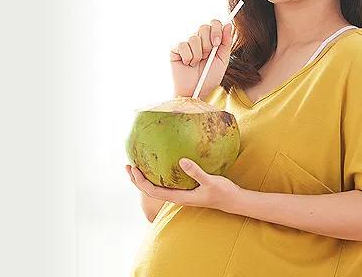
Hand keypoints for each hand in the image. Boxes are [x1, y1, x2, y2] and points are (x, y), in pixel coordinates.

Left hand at [125, 159, 241, 212]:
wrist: (232, 201)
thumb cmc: (222, 192)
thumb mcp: (210, 181)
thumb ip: (196, 172)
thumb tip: (181, 160)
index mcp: (179, 197)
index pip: (153, 191)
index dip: (141, 181)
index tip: (134, 168)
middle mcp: (177, 197)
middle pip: (150, 191)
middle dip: (137, 180)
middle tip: (128, 165)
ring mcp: (180, 194)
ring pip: (157, 188)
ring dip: (145, 179)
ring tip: (137, 166)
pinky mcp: (185, 190)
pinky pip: (166, 184)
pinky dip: (157, 177)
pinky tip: (158, 167)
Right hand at [170, 19, 234, 99]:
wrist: (196, 91)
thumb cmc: (209, 78)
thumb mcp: (222, 61)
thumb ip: (226, 43)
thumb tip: (228, 24)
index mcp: (211, 39)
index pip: (214, 23)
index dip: (216, 29)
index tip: (217, 43)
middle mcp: (198, 39)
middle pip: (203, 27)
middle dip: (208, 44)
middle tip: (206, 56)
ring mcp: (186, 43)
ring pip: (194, 38)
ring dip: (198, 54)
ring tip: (196, 64)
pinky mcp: (175, 49)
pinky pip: (183, 45)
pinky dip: (188, 57)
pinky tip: (187, 64)